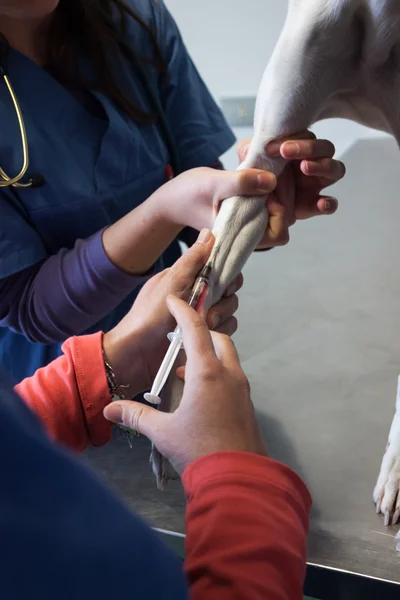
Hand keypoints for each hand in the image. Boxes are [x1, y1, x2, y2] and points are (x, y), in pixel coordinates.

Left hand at [102, 229, 242, 396]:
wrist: (135, 355)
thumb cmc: (147, 317)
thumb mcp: (170, 283)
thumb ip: (192, 260)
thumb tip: (209, 234)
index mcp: (187, 279)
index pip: (219, 269)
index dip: (227, 275)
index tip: (224, 284)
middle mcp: (195, 296)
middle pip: (228, 292)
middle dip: (223, 302)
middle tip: (206, 310)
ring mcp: (200, 318)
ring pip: (229, 313)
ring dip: (220, 319)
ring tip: (202, 326)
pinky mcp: (203, 337)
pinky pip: (224, 332)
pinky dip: (218, 334)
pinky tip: (205, 338)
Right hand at [104, 295, 266, 474]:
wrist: (239, 480)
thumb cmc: (198, 449)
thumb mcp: (163, 432)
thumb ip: (136, 416)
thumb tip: (108, 410)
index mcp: (207, 373)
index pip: (195, 329)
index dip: (183, 310)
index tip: (174, 299)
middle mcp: (229, 374)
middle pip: (218, 339)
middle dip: (200, 333)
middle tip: (179, 339)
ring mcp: (242, 390)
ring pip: (227, 359)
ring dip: (208, 355)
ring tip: (184, 370)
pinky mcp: (247, 405)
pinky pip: (231, 377)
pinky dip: (216, 373)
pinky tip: (199, 394)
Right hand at [154, 166, 275, 230]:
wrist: (172, 201)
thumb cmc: (188, 195)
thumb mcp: (213, 183)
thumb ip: (241, 182)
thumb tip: (271, 181)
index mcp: (241, 235)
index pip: (278, 235)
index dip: (280, 213)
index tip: (268, 193)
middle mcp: (248, 233)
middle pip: (282, 222)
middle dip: (281, 197)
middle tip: (270, 175)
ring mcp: (247, 223)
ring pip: (277, 212)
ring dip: (275, 191)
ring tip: (263, 173)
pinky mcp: (245, 213)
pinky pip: (267, 204)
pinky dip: (266, 189)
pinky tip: (257, 175)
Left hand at [237, 131, 345, 247]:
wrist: (251, 204)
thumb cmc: (254, 178)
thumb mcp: (246, 161)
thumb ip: (247, 151)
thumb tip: (254, 147)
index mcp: (298, 149)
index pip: (307, 136)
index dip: (293, 138)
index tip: (270, 147)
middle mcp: (311, 163)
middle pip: (326, 148)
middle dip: (309, 148)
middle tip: (286, 152)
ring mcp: (315, 184)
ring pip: (335, 170)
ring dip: (322, 166)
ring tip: (304, 168)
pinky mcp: (313, 205)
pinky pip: (330, 203)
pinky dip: (328, 203)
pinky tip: (320, 204)